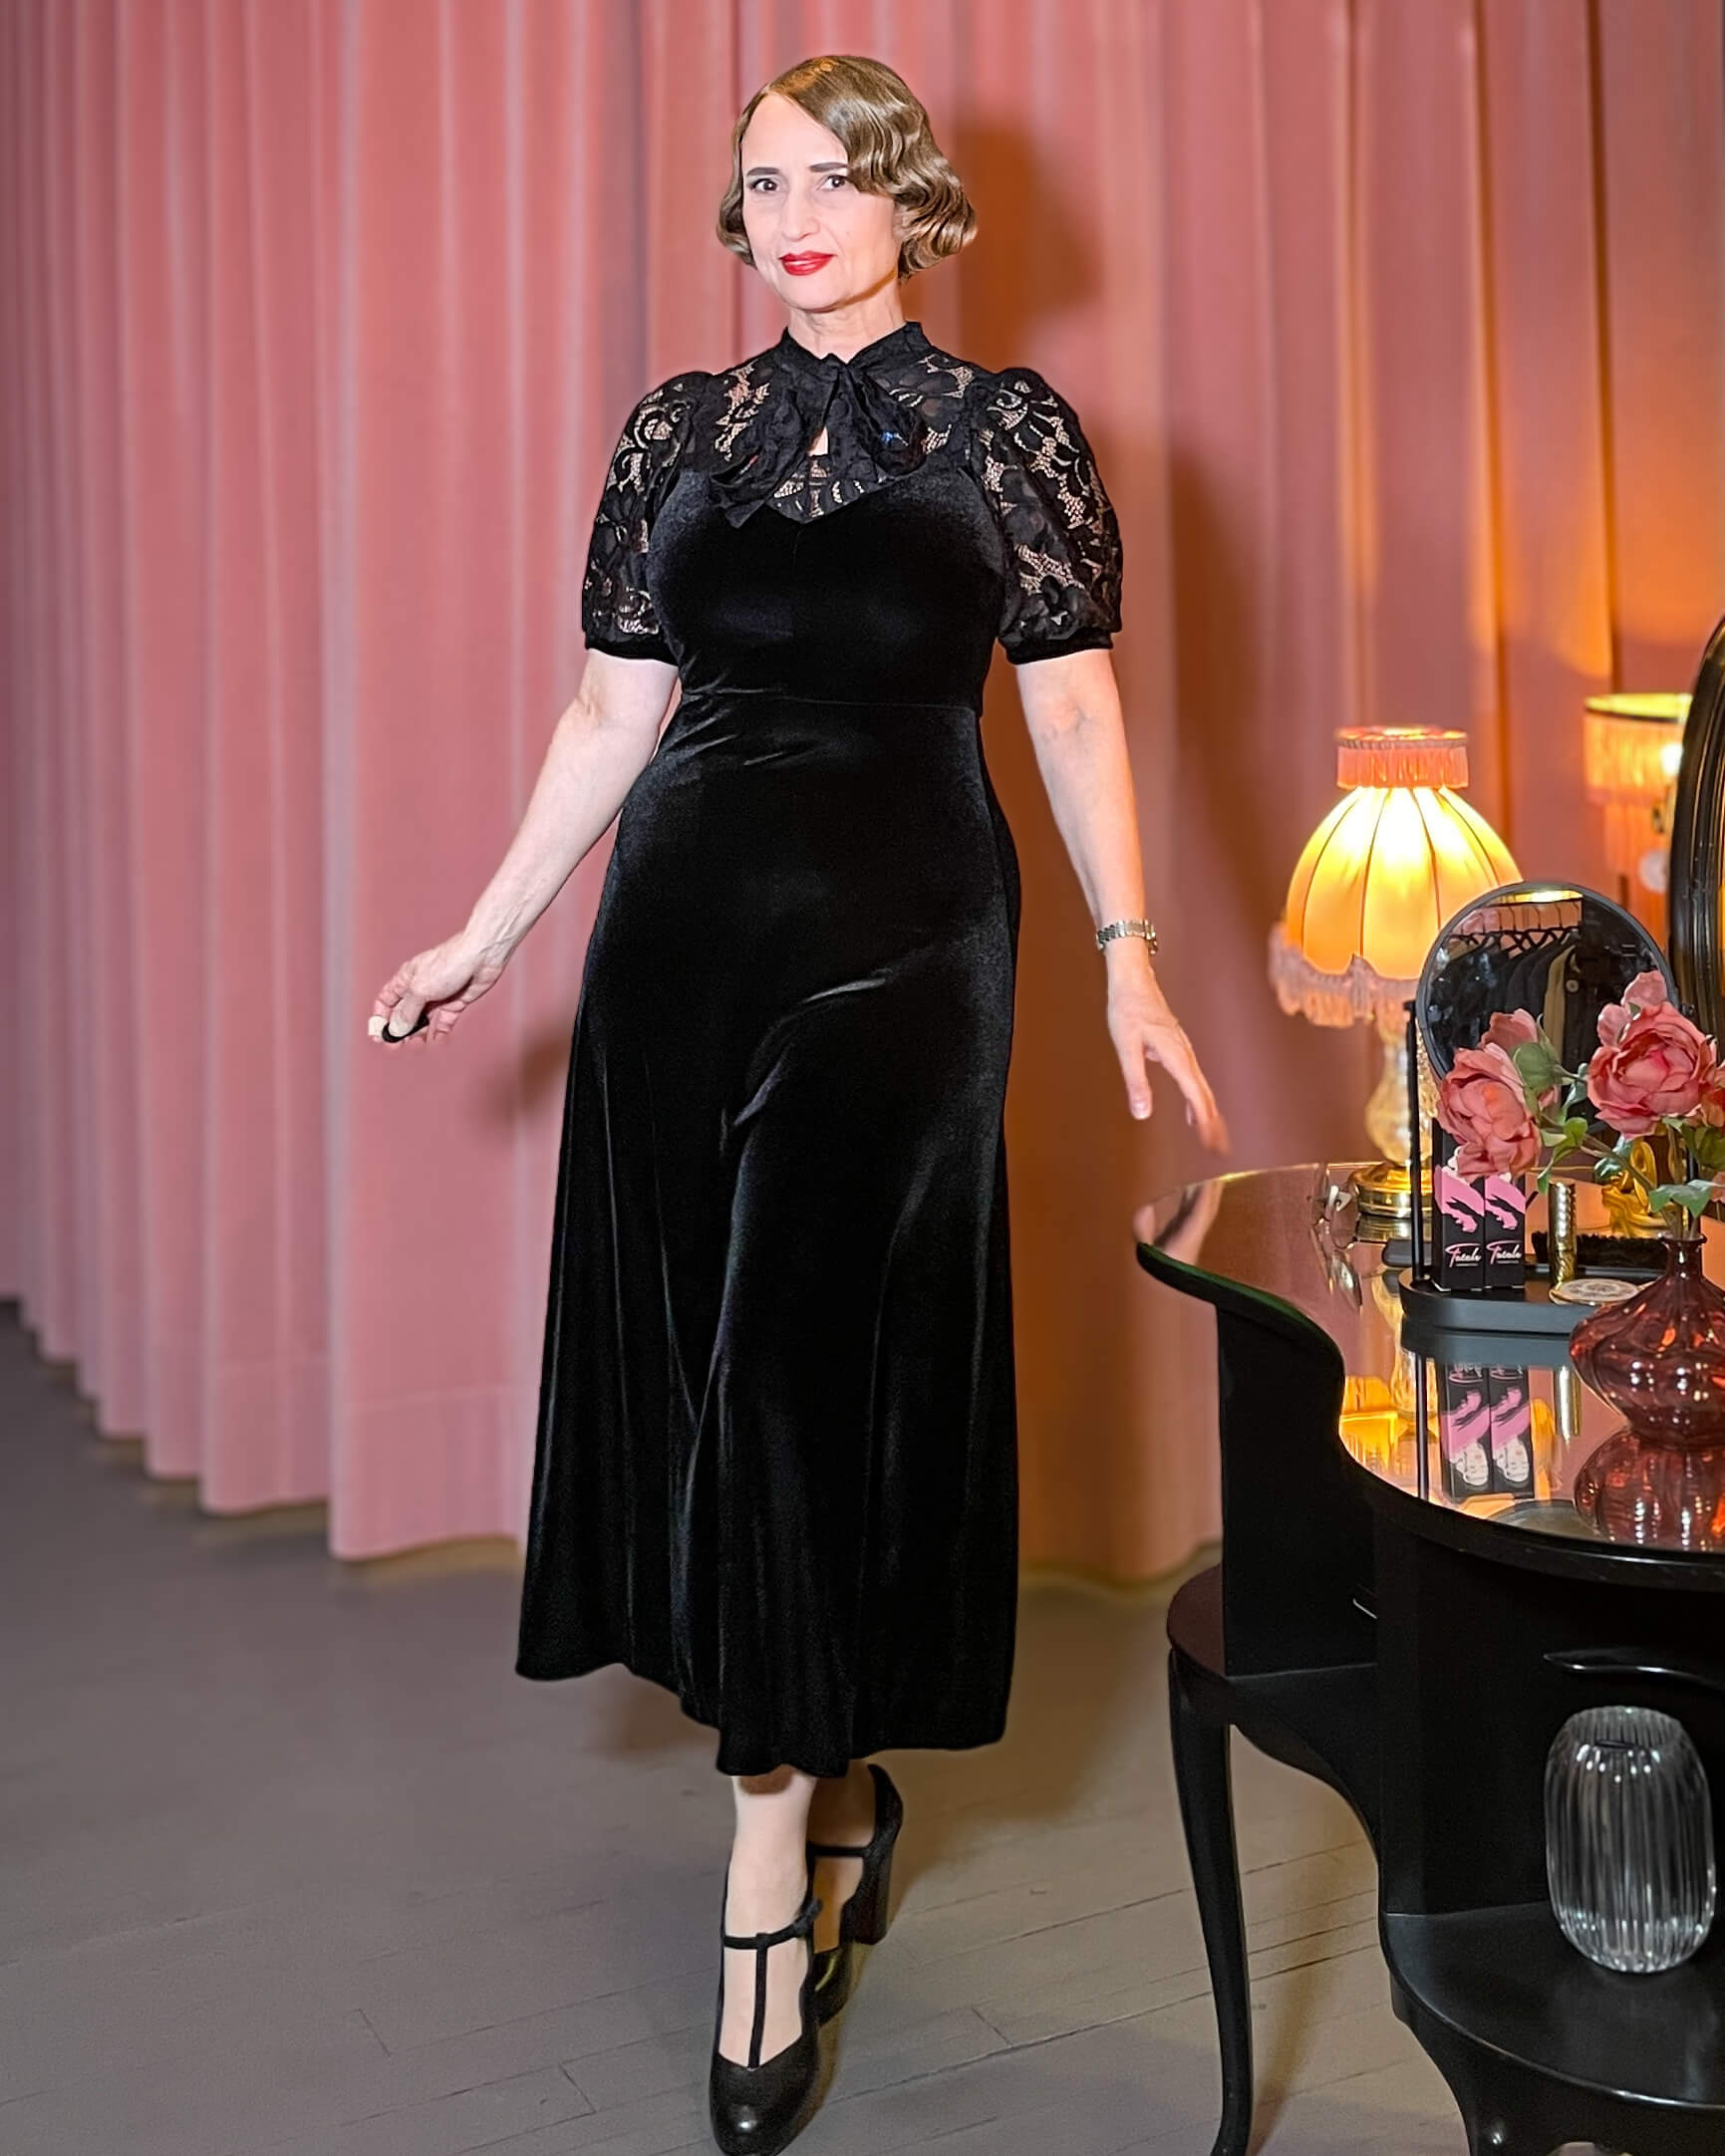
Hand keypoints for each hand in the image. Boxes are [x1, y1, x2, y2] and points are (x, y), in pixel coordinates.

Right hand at [368, 931, 510, 1048]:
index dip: (380, 1018)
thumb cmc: (450, 962)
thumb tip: (396, 1029)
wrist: (482, 956)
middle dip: (399, 1031)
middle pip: (403, 1014)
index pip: (385, 1001)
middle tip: (397, 1046)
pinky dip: (440, 1033)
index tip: (378, 1036)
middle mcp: (420, 989)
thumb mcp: (420, 989)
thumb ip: (407, 1011)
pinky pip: (444, 1022)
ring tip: (417, 1044)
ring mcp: (438, 996)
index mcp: (406, 980)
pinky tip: (438, 1040)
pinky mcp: (455, 1003)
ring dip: (418, 1034)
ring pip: (423, 1021)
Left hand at [1105, 946, 1228, 1152]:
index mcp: (1174, 1054)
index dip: (1204, 1119)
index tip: (1211, 1141)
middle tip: (1219, 1148)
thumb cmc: (1127, 1009)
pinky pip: (1193, 1077)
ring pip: (1200, 1085)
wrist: (1133, 979)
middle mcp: (1184, 1052)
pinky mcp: (1177, 1046)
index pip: (1194, 1093)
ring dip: (1207, 1111)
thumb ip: (1135, 1080)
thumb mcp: (1125, 1046)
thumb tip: (1142, 1113)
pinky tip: (1192, 1107)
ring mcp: (1182, 1048)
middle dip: (1212, 1122)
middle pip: (1203, 1093)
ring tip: (1211, 1134)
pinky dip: (1198, 1096)